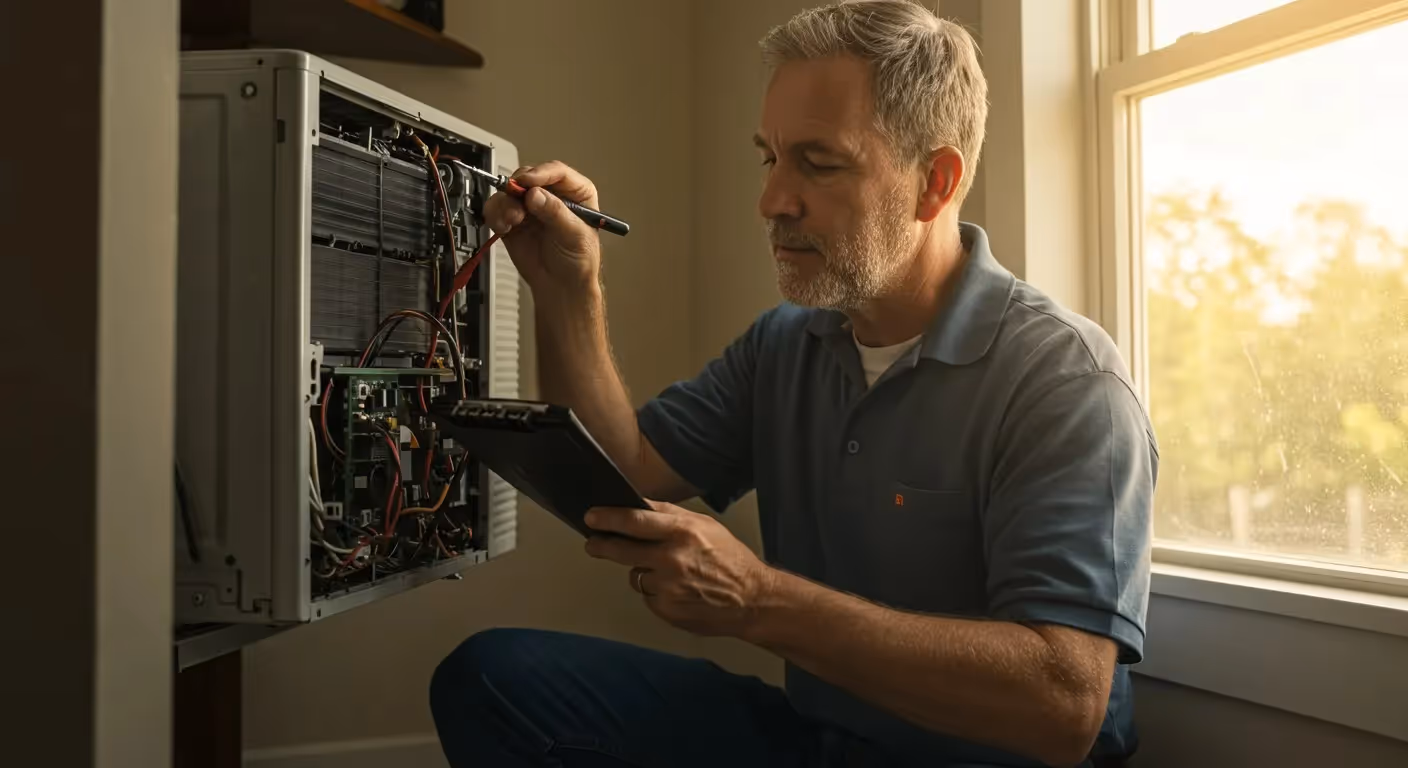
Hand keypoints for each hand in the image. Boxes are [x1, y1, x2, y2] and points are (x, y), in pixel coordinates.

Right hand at [483, 161, 600, 294]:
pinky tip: (504, 228)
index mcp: (575, 192)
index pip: (557, 172)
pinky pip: (496, 207)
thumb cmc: (578, 261)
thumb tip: (535, 195)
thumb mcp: (574, 236)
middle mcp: (550, 194)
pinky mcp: (513, 219)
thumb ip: (555, 213)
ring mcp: (530, 206)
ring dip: (504, 204)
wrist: (561, 286)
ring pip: (509, 190)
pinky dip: (495, 215)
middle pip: (528, 177)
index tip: (527, 183)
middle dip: (518, 190)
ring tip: (511, 222)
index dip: (540, 174)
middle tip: (516, 206)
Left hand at [583, 500, 775, 637]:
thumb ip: (671, 515)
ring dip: (644, 571)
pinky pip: (648, 595)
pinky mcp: (665, 609)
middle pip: (622, 549)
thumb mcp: (705, 525)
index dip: (608, 518)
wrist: (753, 599)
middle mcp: (671, 559)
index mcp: (682, 532)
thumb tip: (639, 504)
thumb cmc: (730, 559)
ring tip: (670, 572)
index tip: (591, 517)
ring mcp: (667, 587)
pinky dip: (656, 591)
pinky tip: (677, 590)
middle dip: (602, 545)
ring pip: (636, 575)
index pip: (634, 520)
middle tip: (593, 543)